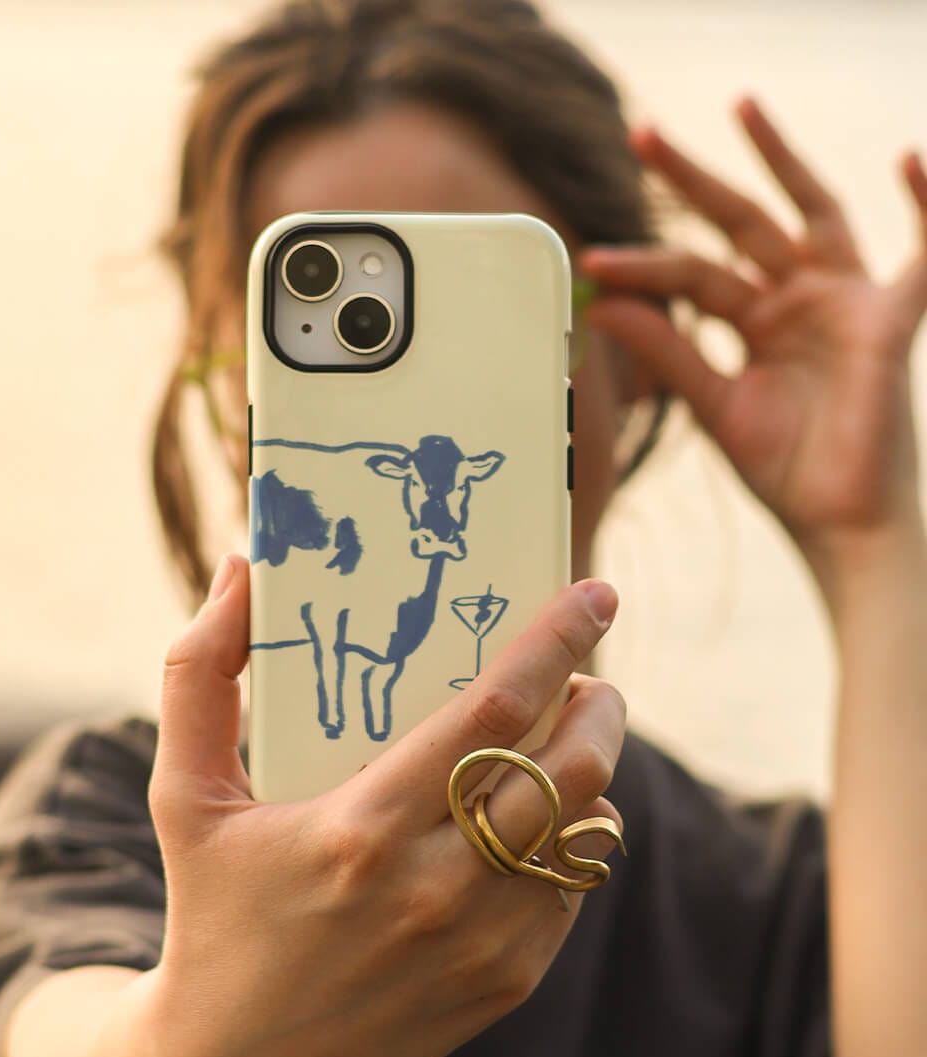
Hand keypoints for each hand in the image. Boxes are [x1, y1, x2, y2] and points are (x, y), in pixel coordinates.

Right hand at [120, 554, 624, 1056]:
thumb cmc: (211, 911)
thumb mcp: (183, 794)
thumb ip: (200, 674)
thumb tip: (238, 571)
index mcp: (361, 830)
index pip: (491, 713)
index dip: (553, 643)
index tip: (594, 594)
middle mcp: (435, 890)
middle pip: (569, 768)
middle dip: (600, 701)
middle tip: (588, 671)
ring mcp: (482, 944)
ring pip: (588, 828)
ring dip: (596, 764)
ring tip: (569, 730)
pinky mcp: (506, 982)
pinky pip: (575, 885)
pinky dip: (578, 833)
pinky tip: (541, 812)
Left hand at [580, 97, 926, 564]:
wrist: (836, 522)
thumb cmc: (786, 470)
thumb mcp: (713, 405)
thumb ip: (667, 352)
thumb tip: (606, 305)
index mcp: (754, 322)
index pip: (692, 273)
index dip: (644, 264)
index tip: (592, 261)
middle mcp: (795, 301)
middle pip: (739, 222)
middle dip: (692, 179)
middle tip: (642, 134)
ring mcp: (841, 303)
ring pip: (807, 212)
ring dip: (778, 158)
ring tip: (740, 106)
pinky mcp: (886, 322)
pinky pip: (923, 253)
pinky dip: (926, 205)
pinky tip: (908, 158)